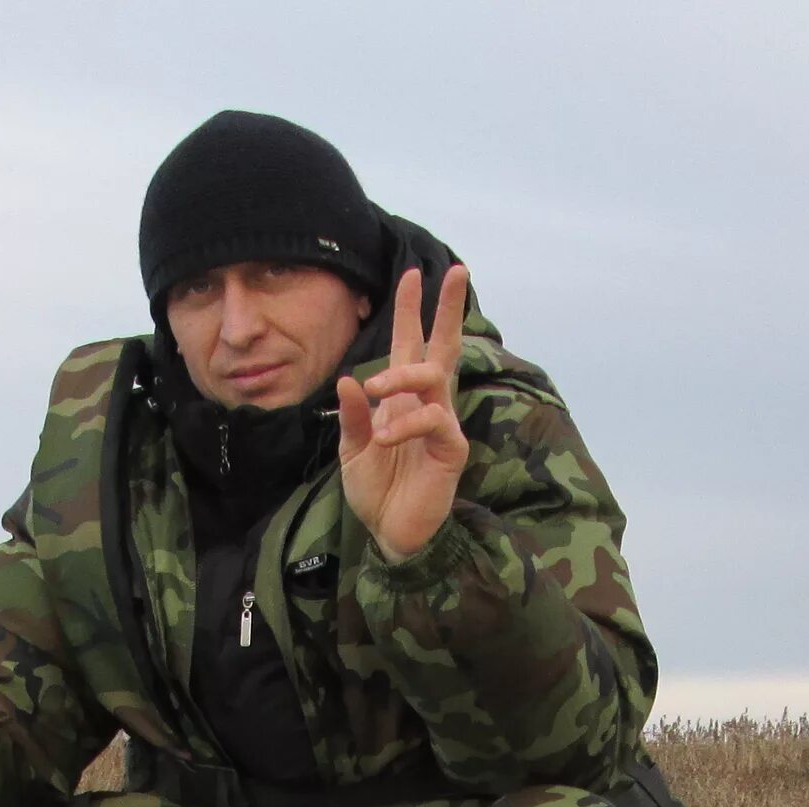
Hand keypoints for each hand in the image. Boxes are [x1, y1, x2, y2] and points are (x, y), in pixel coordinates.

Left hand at [337, 263, 470, 564]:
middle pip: (443, 347)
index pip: (410, 347)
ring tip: (377, 386)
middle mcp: (426, 404)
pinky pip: (435, 421)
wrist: (389, 533)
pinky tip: (384, 437)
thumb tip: (350, 380)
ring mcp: (441, 425)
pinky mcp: (450, 449)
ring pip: (436, 377)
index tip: (412, 274)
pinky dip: (407, 423)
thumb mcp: (352, 449)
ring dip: (405, 373)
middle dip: (448, 309)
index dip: (411, 312)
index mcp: (401, 400)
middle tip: (457, 271)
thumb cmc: (375, 491)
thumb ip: (353, 415)